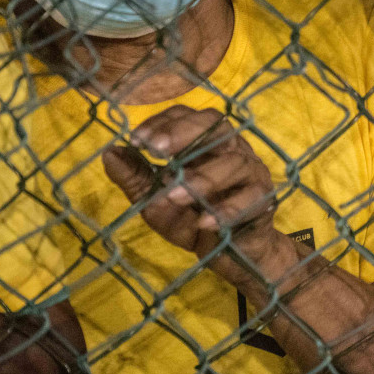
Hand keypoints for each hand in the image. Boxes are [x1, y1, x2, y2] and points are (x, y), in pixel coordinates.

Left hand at [103, 106, 291, 281]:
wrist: (233, 256)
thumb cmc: (194, 221)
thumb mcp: (158, 202)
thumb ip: (136, 178)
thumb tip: (109, 152)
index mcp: (207, 144)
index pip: (190, 117)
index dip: (164, 122)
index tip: (137, 140)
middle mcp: (232, 149)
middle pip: (217, 126)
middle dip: (185, 134)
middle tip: (156, 150)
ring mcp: (252, 173)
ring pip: (234, 162)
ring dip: (202, 178)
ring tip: (173, 196)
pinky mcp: (263, 200)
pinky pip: (250, 198)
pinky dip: (227, 209)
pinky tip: (204, 223)